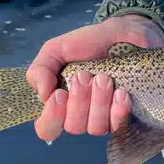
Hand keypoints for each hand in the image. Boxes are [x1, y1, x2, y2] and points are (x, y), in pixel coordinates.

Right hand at [26, 15, 163, 142]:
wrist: (121, 34)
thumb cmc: (86, 44)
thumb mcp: (56, 50)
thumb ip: (40, 70)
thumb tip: (43, 95)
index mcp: (59, 103)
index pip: (47, 129)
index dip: (52, 117)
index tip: (60, 94)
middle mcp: (80, 116)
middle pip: (73, 127)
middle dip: (79, 100)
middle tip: (84, 75)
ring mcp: (103, 118)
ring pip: (95, 128)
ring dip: (98, 102)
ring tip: (104, 78)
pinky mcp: (123, 116)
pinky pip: (118, 125)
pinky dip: (118, 111)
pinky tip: (121, 93)